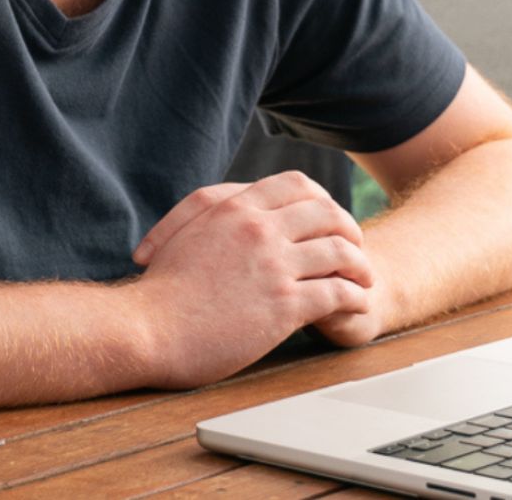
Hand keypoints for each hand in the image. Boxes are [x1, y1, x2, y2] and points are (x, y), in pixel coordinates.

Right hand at [128, 172, 373, 387]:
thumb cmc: (159, 290)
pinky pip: (336, 293)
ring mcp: (274, 266)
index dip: (321, 198)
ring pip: (339, 251)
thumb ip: (215, 216)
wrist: (147, 328)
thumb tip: (232, 211)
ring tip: (364, 278)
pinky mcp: (283, 305)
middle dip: (348, 228)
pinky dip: (354, 297)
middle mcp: (259, 229)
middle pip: (326, 213)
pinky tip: (355, 304)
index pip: (295, 184)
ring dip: (359, 264)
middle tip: (356, 245)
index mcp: (235, 207)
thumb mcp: (185, 233)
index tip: (329, 216)